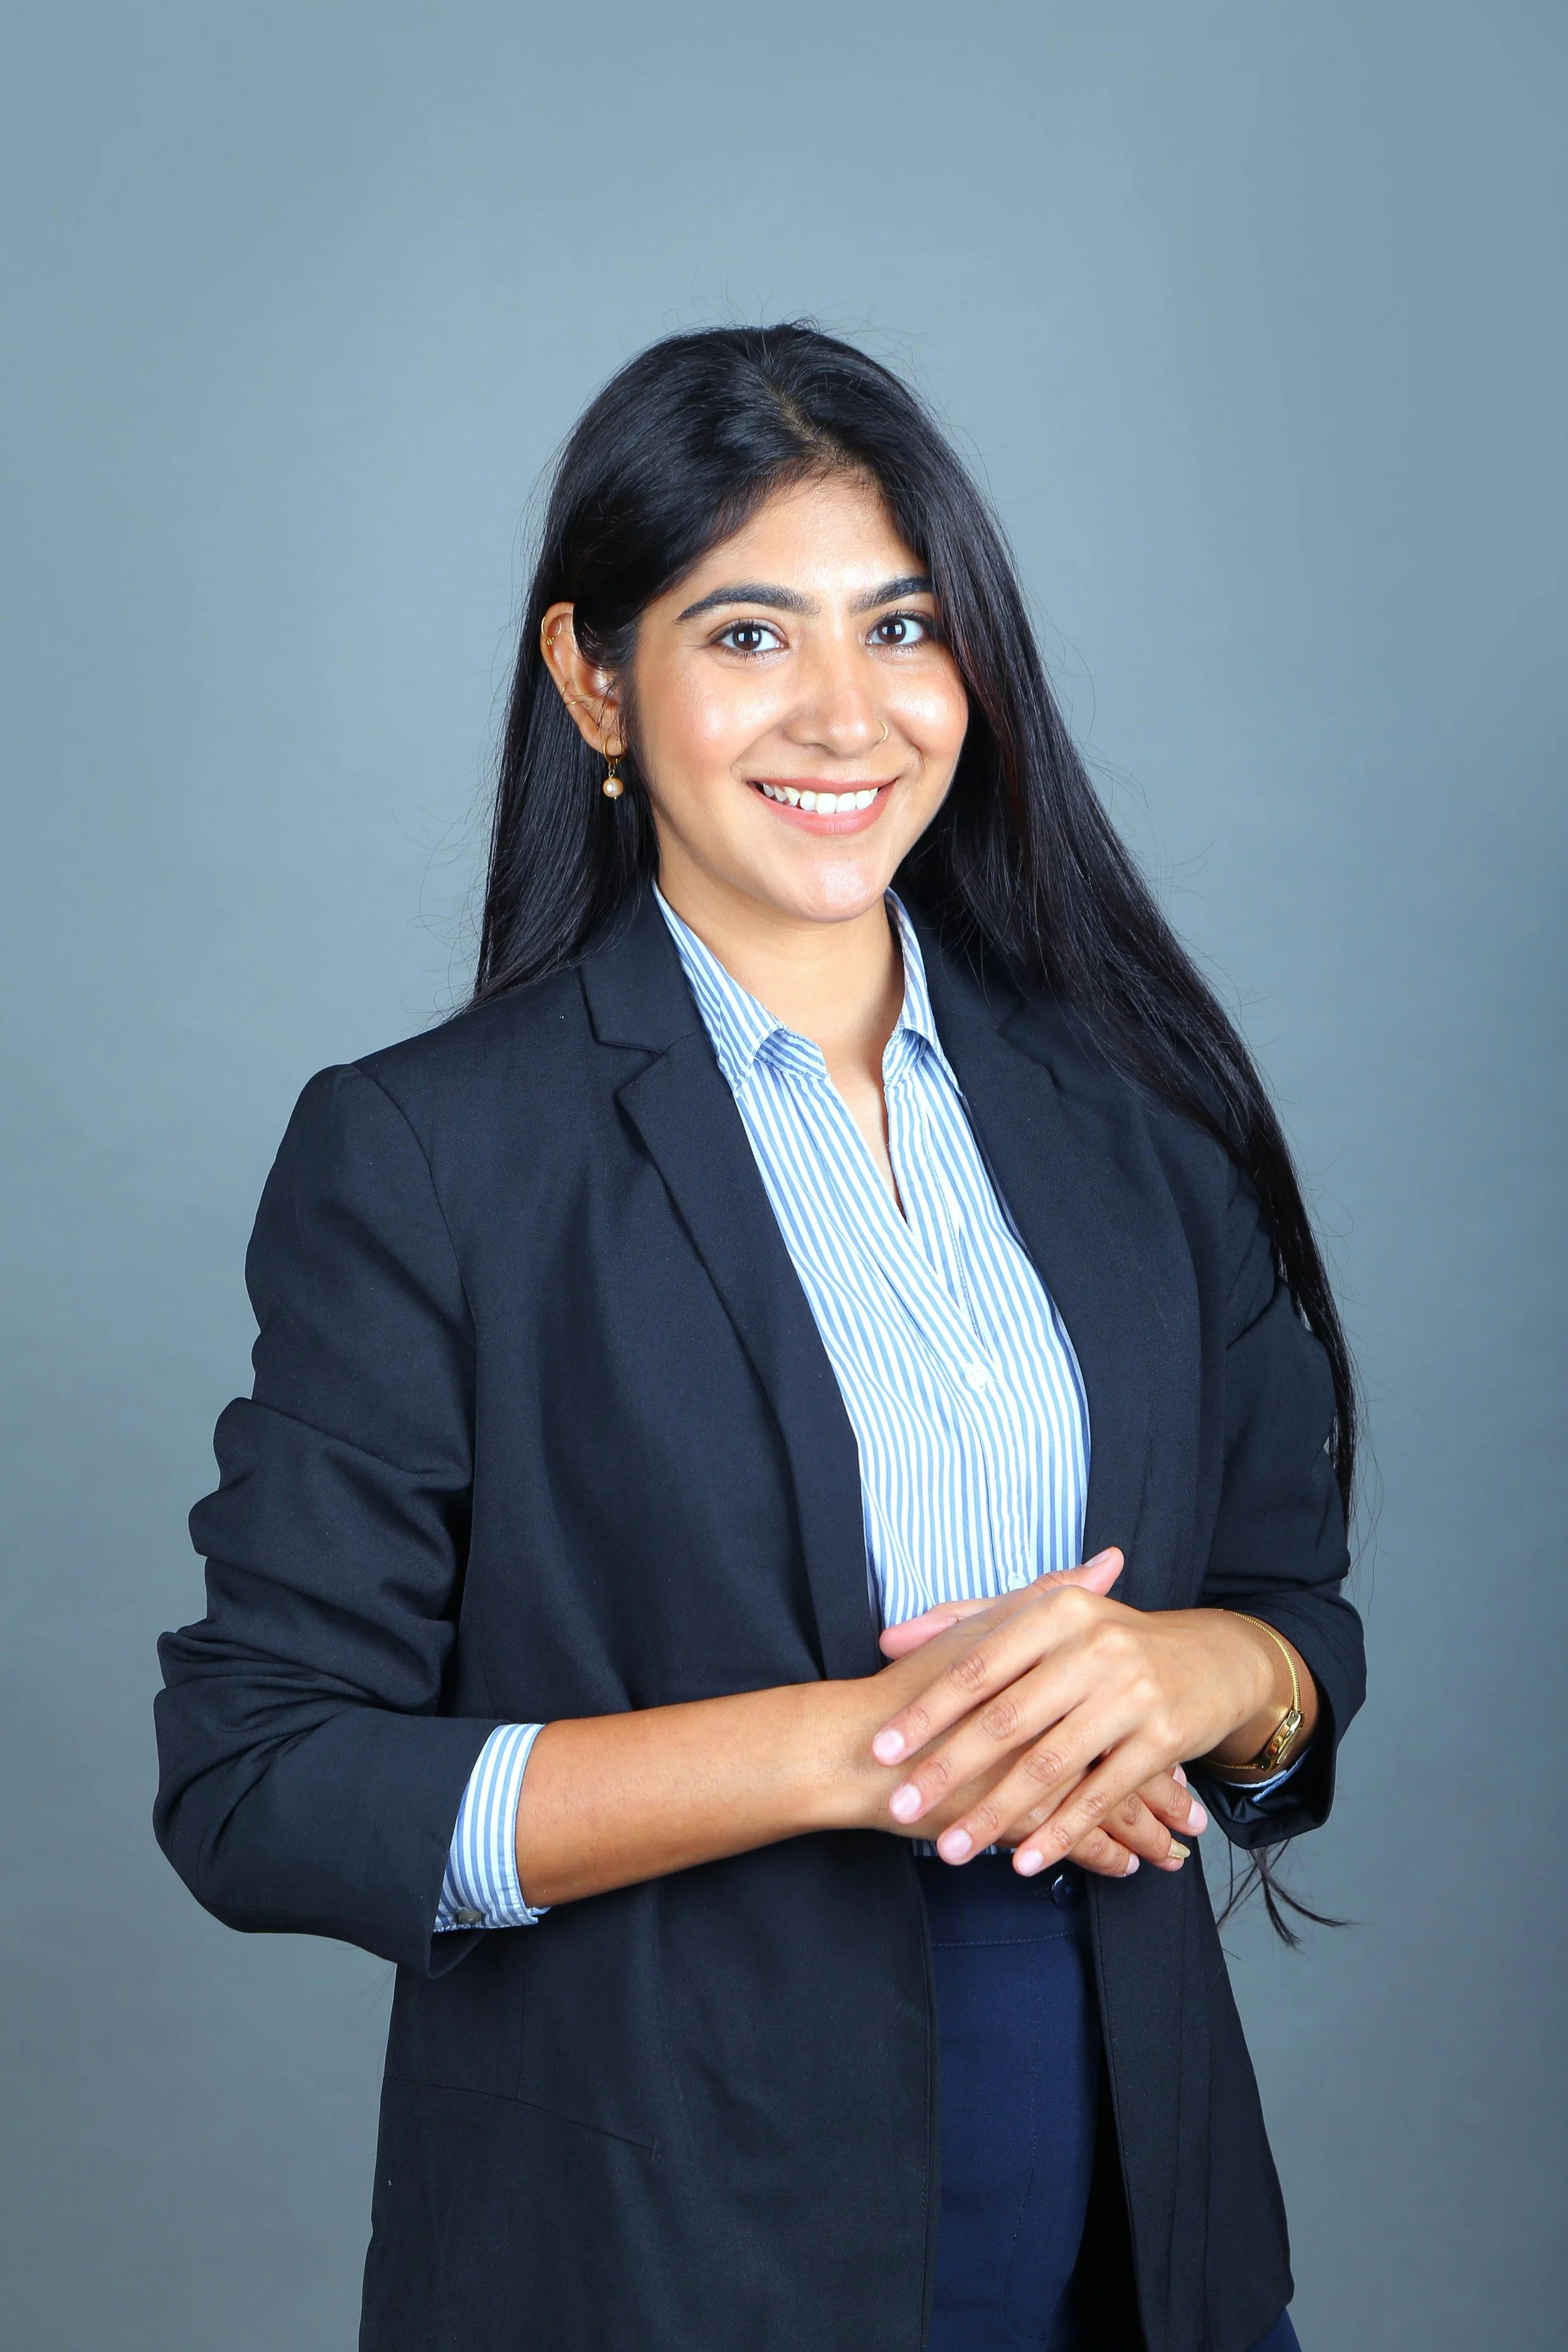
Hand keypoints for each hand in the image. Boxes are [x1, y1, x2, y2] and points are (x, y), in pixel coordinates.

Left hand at [876, 1557, 1205, 1878]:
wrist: (1213, 1658)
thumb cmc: (1108, 1639)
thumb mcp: (1043, 1614)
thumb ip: (965, 1620)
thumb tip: (889, 1637)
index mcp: (1056, 1612)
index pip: (977, 1667)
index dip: (928, 1709)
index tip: (884, 1746)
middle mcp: (1093, 1648)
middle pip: (1005, 1719)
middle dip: (948, 1768)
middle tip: (901, 1802)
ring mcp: (1130, 1694)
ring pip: (1049, 1765)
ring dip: (995, 1813)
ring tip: (951, 1848)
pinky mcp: (1162, 1740)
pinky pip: (1100, 1795)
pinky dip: (1059, 1832)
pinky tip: (1023, 1859)